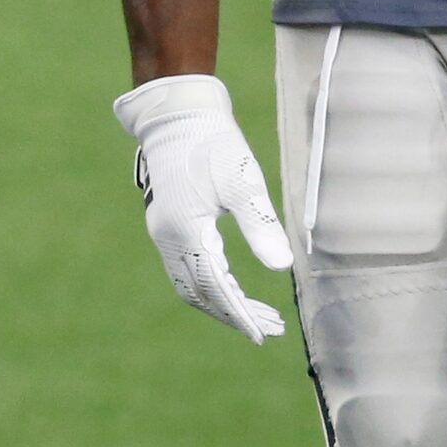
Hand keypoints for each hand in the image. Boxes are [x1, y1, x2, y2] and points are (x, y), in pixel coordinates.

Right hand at [113, 73, 292, 342]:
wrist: (179, 112)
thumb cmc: (214, 142)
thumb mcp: (243, 180)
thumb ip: (260, 224)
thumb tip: (283, 267)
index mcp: (187, 230)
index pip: (216, 288)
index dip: (241, 314)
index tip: (264, 334)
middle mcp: (169, 238)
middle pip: (201, 294)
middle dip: (235, 314)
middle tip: (270, 327)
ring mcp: (163, 232)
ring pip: (190, 285)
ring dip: (222, 303)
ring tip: (256, 313)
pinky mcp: (166, 223)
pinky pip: (184, 269)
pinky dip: (209, 285)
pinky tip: (232, 285)